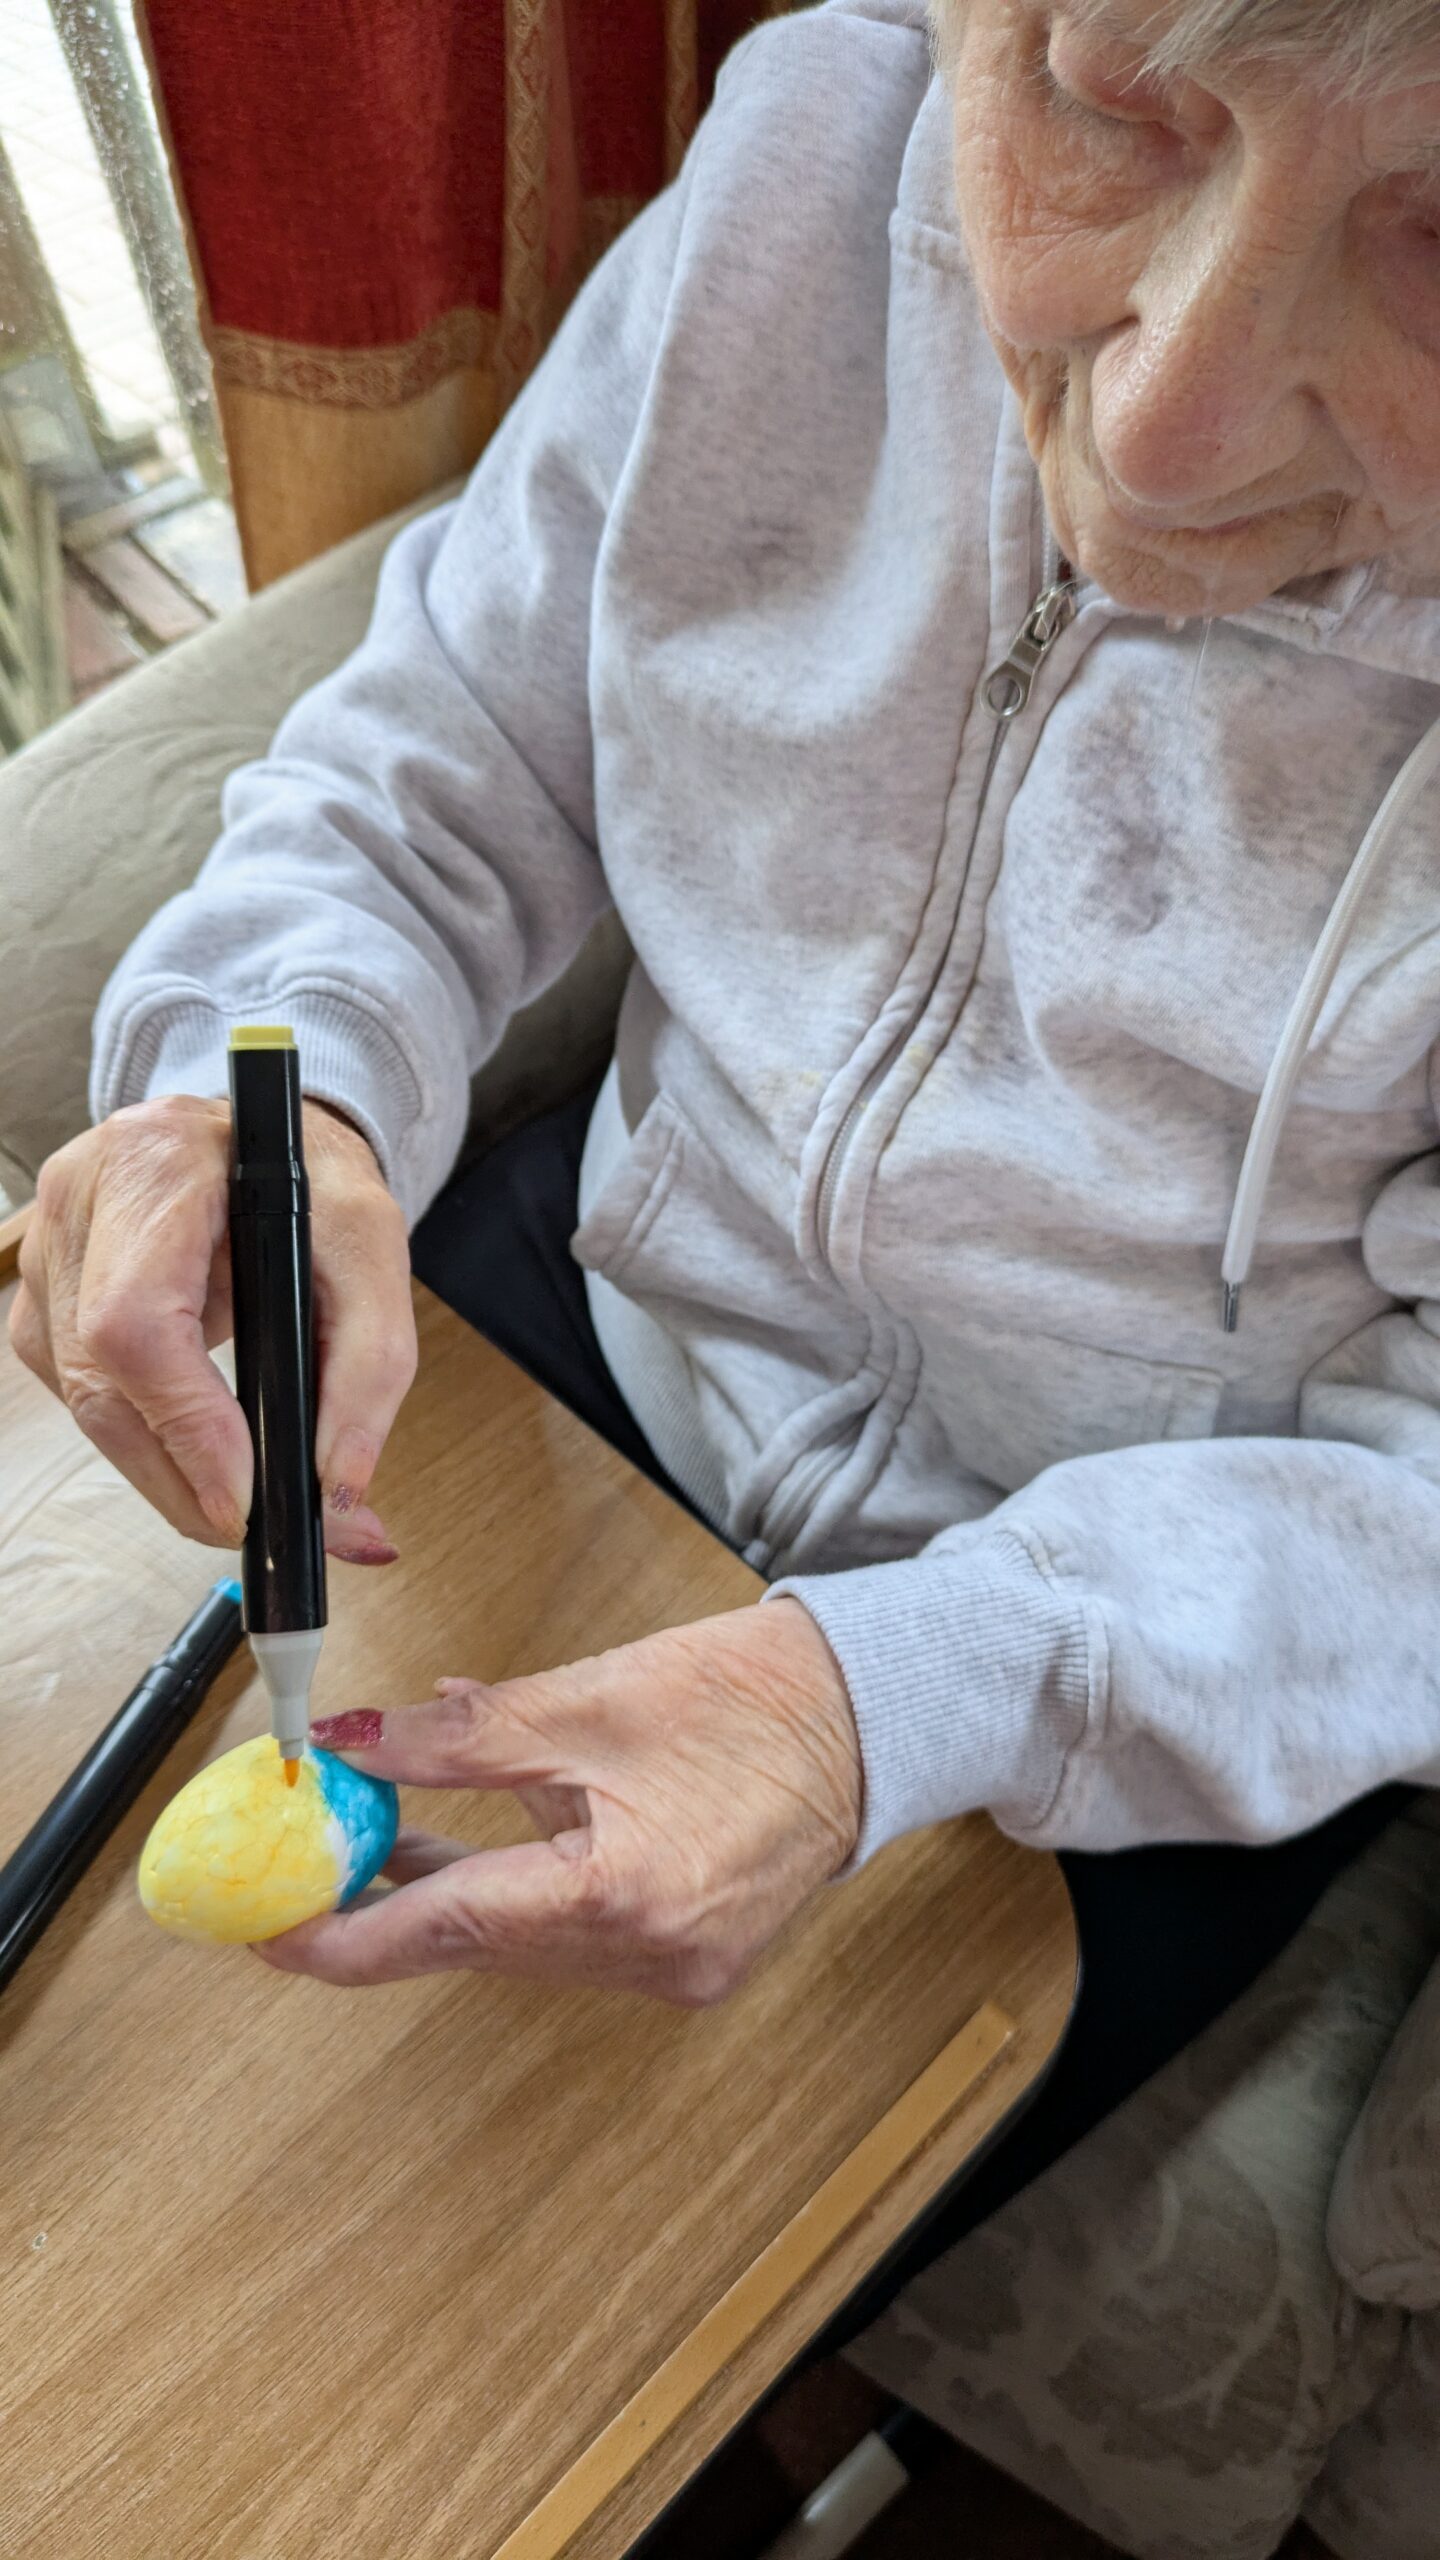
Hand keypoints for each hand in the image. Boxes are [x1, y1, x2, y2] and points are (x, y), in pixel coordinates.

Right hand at [9, 1092, 414, 1558]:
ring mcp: (47, 1255)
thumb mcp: (372, 1242)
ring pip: (88, 1406)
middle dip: (187, 1480)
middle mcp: (78, 1204)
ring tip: (258, 1498)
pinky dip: (152, 1440)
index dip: (184, 1425)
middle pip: (101, 1384)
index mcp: (155, 1161)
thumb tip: (338, 1486)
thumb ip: (371, 1363)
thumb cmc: (309, 1175)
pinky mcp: (45, 1301)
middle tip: (272, 1529)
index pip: (136, 1323)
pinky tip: (208, 1449)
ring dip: (172, 1473)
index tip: (244, 1498)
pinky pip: (88, 1398)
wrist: (257, 1133)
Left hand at [259, 1598, 863, 2002]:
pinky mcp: (688, 1961)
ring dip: (448, 1898)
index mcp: (624, 1896)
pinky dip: (515, 1898)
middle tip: (306, 1863)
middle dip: (385, 1903)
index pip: (445, 1931)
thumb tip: (352, 1748)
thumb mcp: (586, 1701)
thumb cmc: (752, 1698)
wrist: (870, 1716)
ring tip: (381, 1838)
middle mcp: (651, 1959)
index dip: (343, 1934)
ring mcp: (676, 1972)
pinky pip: (568, 1942)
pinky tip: (477, 1851)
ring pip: (518, 1948)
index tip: (269, 1931)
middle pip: (476, 1946)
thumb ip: (457, 1737)